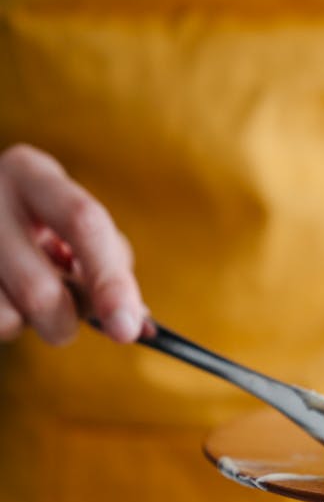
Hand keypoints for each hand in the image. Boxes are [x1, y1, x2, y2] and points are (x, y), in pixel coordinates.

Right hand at [0, 143, 144, 344]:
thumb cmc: (36, 227)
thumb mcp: (71, 225)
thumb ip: (109, 265)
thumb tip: (134, 322)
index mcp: (31, 173)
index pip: (82, 223)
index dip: (111, 281)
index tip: (128, 328)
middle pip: (41, 289)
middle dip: (69, 321)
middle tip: (78, 325)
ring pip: (11, 318)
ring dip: (37, 325)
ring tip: (30, 295)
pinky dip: (9, 325)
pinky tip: (6, 296)